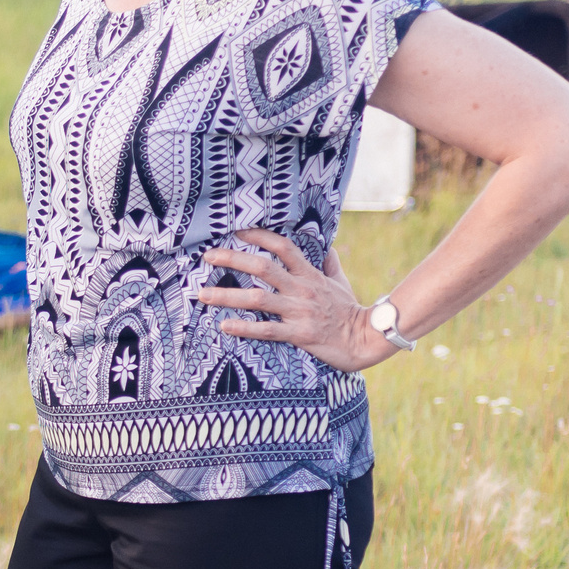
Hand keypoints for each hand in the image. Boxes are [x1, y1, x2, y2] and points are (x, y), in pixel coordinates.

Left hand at [193, 230, 391, 372]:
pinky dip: (244, 327)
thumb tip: (327, 247)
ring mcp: (299, 311)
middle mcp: (301, 289)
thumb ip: (329, 263)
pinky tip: (224, 325)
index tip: (236, 230)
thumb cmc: (349, 310)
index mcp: (309, 274)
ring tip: (203, 294)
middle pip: (262, 267)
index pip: (282, 247)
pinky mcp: (298, 334)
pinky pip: (266, 330)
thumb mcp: (339, 281)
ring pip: (257, 299)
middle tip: (208, 256)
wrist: (365, 338)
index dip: (259, 235)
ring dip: (227, 295)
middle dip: (232, 259)